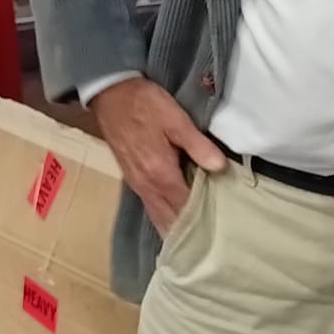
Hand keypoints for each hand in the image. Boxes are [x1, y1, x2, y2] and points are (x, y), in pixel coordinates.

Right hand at [87, 76, 224, 234]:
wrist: (111, 95)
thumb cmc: (145, 104)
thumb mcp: (176, 119)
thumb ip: (198, 145)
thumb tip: (220, 167)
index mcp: (160, 173)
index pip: (185, 207)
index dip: (203, 218)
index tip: (222, 226)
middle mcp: (147, 185)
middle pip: (170, 219)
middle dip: (189, 230)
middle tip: (212, 239)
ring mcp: (137, 184)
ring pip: (158, 215)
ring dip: (174, 227)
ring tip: (195, 238)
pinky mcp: (132, 179)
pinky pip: (150, 206)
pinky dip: (162, 217)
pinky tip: (172, 219)